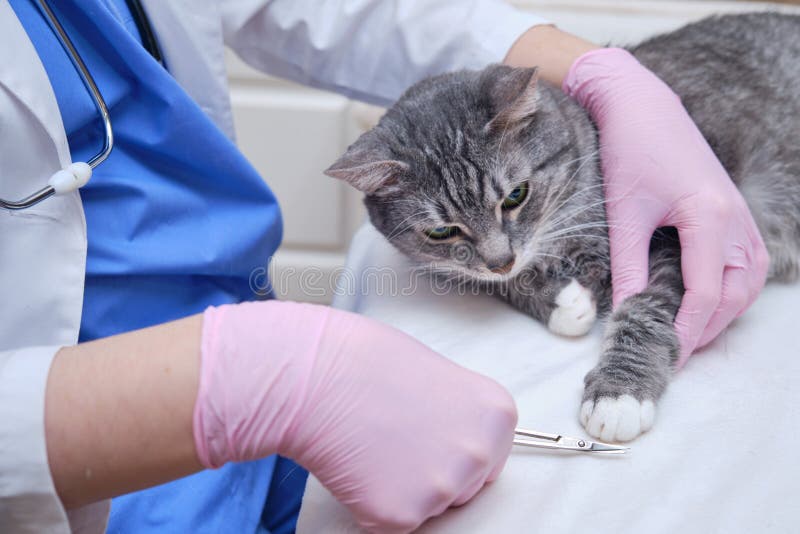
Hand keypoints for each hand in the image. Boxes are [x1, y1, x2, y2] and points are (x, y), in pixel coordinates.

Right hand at [193, 300, 516, 532]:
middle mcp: (480, 454)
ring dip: (402, 487)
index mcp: (496, 415)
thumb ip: (461, 416)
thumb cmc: (367, 363)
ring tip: (374, 442)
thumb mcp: (439, 377)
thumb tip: (457, 441)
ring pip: (428, 507)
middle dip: (431, 471)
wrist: (315, 372)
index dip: (452, 448)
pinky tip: (359, 463)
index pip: (489, 458)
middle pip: (463, 488)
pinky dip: (371, 502)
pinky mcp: (401, 515)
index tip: (428, 431)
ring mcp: (442, 488)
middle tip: (395, 435)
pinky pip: (390, 522)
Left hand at [563, 48, 768, 365]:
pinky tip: (705, 300)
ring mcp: (740, 214)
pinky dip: (731, 289)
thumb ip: (627, 268)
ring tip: (689, 333)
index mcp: (709, 217)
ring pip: (748, 282)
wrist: (642, 106)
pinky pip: (747, 262)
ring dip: (724, 312)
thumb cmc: (629, 152)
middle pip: (735, 294)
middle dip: (709, 328)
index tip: (664, 356)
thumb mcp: (623, 215)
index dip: (686, 332)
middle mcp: (735, 218)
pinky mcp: (734, 211)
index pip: (706, 294)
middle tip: (674, 351)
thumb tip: (624, 314)